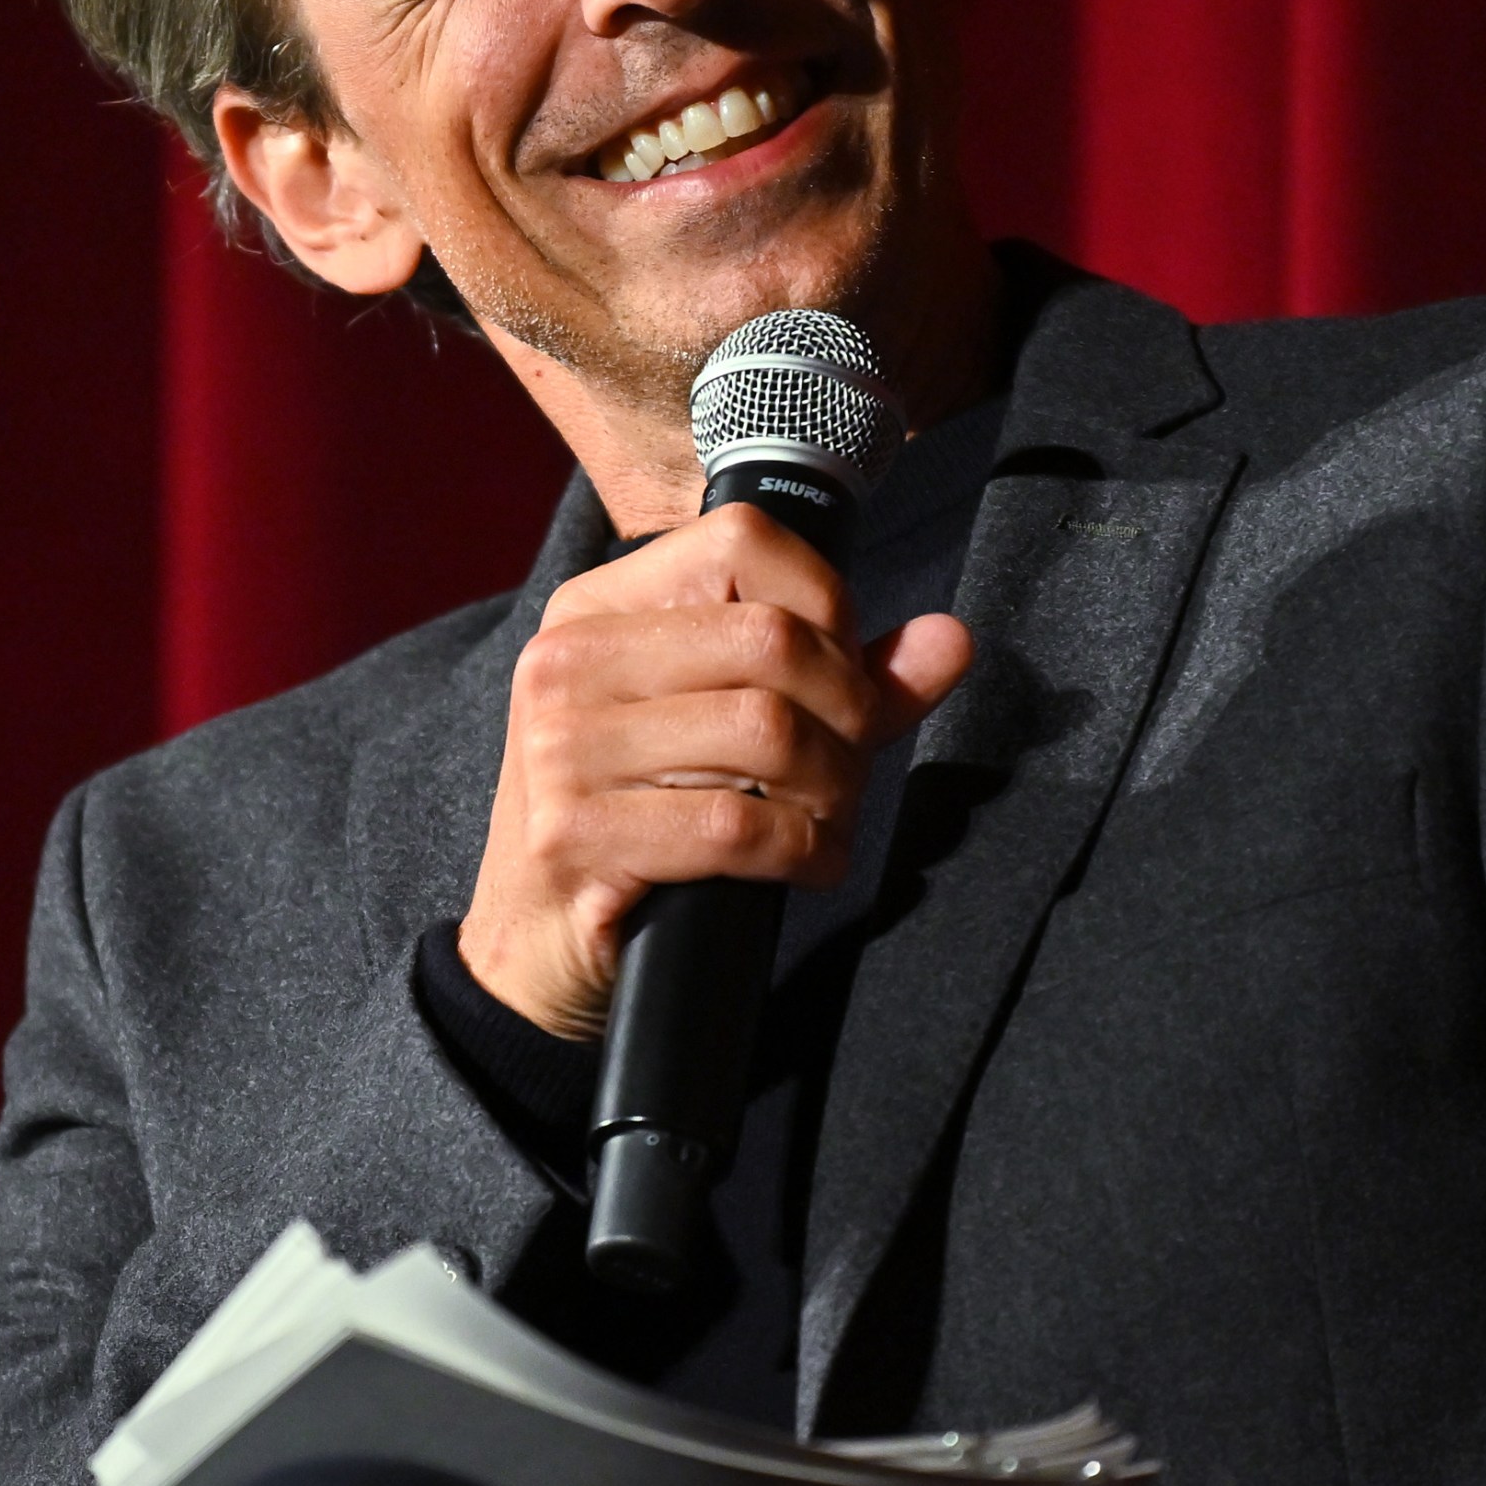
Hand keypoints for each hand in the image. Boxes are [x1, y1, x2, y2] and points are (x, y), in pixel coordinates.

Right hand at [458, 504, 974, 1037]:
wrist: (535, 945)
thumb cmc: (637, 822)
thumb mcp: (723, 730)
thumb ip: (836, 677)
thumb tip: (950, 640)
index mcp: (595, 610)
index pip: (743, 541)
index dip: (827, 605)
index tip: (843, 675)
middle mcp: (566, 662)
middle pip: (772, 640)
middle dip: (848, 713)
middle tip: (852, 766)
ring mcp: (561, 748)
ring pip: (767, 732)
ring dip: (833, 791)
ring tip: (830, 821)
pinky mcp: (573, 832)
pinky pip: (736, 827)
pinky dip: (800, 852)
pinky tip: (806, 867)